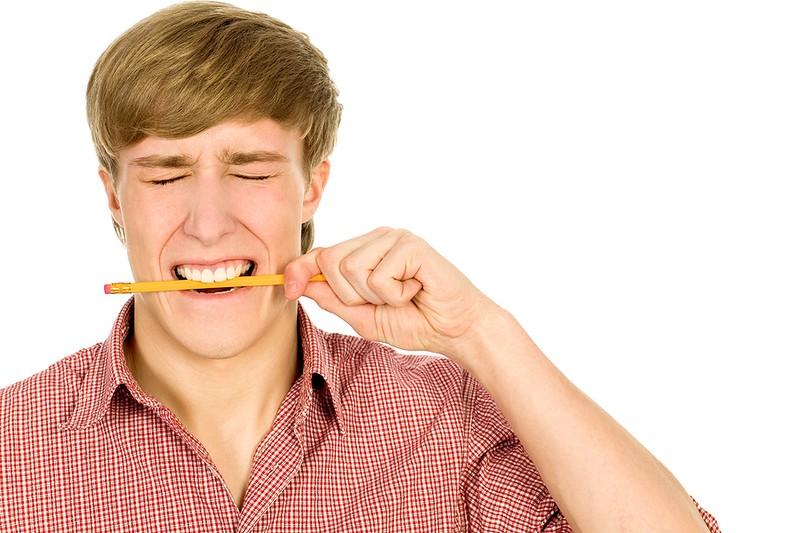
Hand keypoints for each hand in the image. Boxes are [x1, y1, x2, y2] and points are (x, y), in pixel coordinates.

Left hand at [283, 226, 498, 359]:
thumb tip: (299, 284)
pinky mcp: (411, 245)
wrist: (456, 330)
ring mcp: (394, 238)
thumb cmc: (415, 322)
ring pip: (351, 268)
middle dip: (349, 295)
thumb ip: (333, 300)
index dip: (300, 270)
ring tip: (401, 297)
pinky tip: (415, 291)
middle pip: (330, 260)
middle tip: (383, 303)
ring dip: (374, 296)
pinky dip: (394, 295)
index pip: (321, 254)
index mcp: (364, 251)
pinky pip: (378, 276)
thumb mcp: (364, 317)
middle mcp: (377, 238)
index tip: (288, 289)